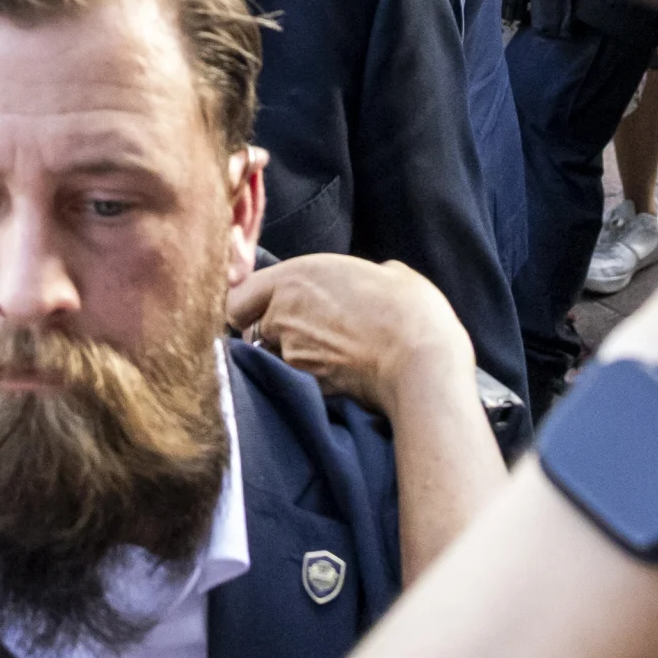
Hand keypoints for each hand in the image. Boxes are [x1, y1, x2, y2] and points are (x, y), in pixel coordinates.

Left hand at [229, 254, 474, 418]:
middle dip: (269, 331)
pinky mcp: (307, 384)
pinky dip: (308, 376)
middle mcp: (282, 314)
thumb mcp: (388, 274)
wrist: (421, 361)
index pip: (237, 295)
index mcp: (294, 277)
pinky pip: (295, 378)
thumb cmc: (408, 309)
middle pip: (251, 329)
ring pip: (272, 356)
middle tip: (301, 330)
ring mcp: (291, 353)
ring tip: (326, 352)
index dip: (249, 303)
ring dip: (289, 355)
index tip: (265, 306)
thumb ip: (363, 275)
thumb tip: (374, 279)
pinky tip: (337, 371)